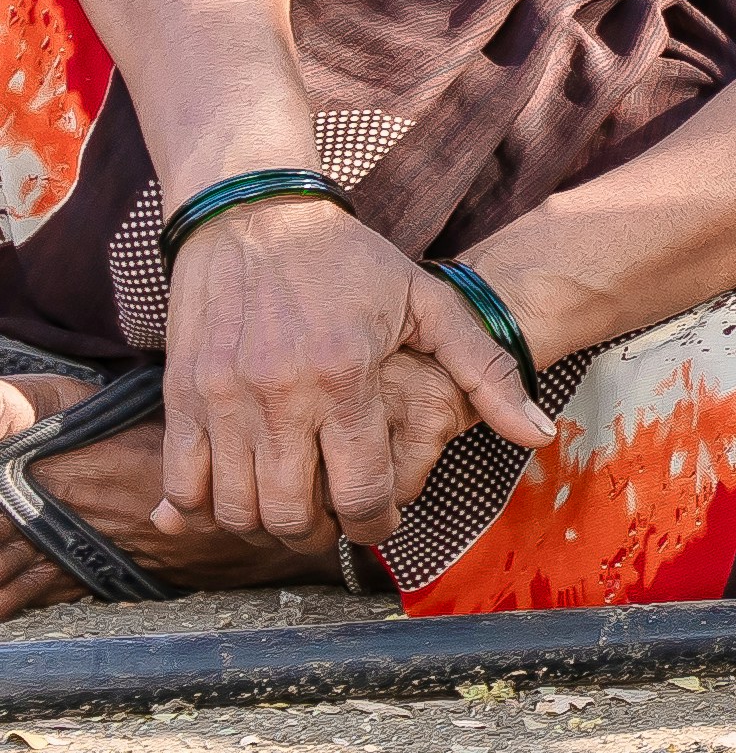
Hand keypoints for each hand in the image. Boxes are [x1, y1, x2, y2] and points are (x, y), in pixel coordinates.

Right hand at [159, 193, 552, 546]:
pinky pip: (182, 483)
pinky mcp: (179, 395)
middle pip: (292, 515)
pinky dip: (207, 507)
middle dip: (320, 537)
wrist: (256, 216)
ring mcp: (221, 398)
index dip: (376, 525)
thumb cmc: (350, 261)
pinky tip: (240, 493)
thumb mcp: (431, 303)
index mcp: (346, 376)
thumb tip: (538, 433)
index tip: (383, 523)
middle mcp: (279, 395)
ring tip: (294, 509)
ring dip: (266, 527)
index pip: (362, 491)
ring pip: (236, 509)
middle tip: (336, 523)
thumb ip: (486, 371)